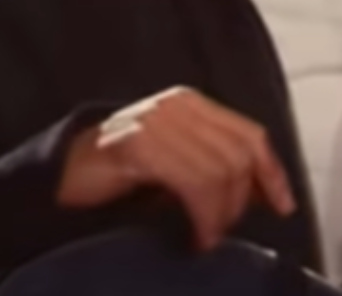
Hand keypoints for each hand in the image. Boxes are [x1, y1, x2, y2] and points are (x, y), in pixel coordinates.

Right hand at [57, 87, 298, 250]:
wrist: (57, 178)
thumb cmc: (119, 178)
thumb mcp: (175, 167)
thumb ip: (213, 167)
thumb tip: (263, 192)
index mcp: (191, 105)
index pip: (250, 135)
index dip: (272, 173)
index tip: (283, 207)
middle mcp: (176, 106)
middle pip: (239, 155)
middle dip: (240, 202)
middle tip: (219, 232)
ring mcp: (155, 121)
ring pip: (220, 171)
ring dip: (220, 215)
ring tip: (204, 237)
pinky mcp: (137, 143)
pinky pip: (192, 181)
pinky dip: (202, 215)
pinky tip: (195, 235)